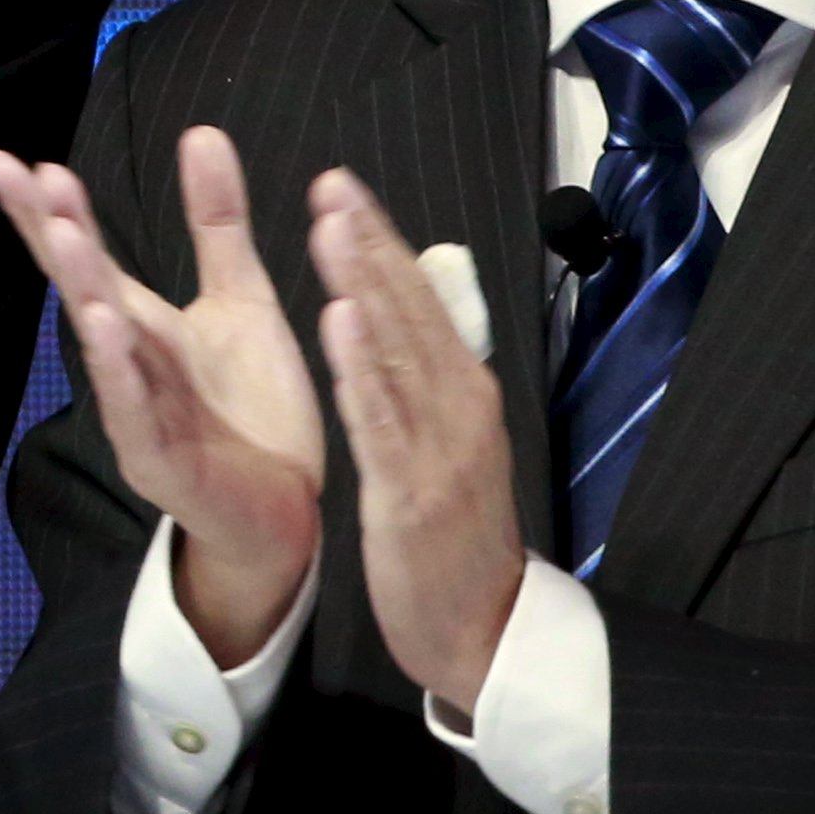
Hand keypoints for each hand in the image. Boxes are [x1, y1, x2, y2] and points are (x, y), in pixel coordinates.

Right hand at [0, 128, 323, 665]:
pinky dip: (117, 368)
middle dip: (50, 229)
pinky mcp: (159, 462)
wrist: (287, 514)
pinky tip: (102, 324)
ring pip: (102, 342)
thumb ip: (217, 221)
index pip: (84, 254)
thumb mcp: (241, 298)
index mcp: (141, 321)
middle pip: (79, 285)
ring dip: (82, 287)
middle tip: (16, 172)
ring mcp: (135, 411)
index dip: (46, 207)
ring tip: (65, 230)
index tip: (6, 156)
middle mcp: (125, 360)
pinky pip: (134, 409)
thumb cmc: (253, 410)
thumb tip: (201, 130)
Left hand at [308, 166, 524, 718]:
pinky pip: (381, 422)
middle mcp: (458, 407)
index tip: (341, 186)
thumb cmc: (457, 530)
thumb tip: (409, 305)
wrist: (485, 630)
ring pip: (396, 353)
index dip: (381, 240)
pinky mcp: (411, 493)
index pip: (420, 299)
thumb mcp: (451, 440)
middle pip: (410, 311)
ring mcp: (439, 449)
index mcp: (463, 390)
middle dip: (369, 243)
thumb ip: (430, 374)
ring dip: (363, 285)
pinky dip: (361, 369)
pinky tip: (338, 321)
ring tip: (330, 228)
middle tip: (330, 183)